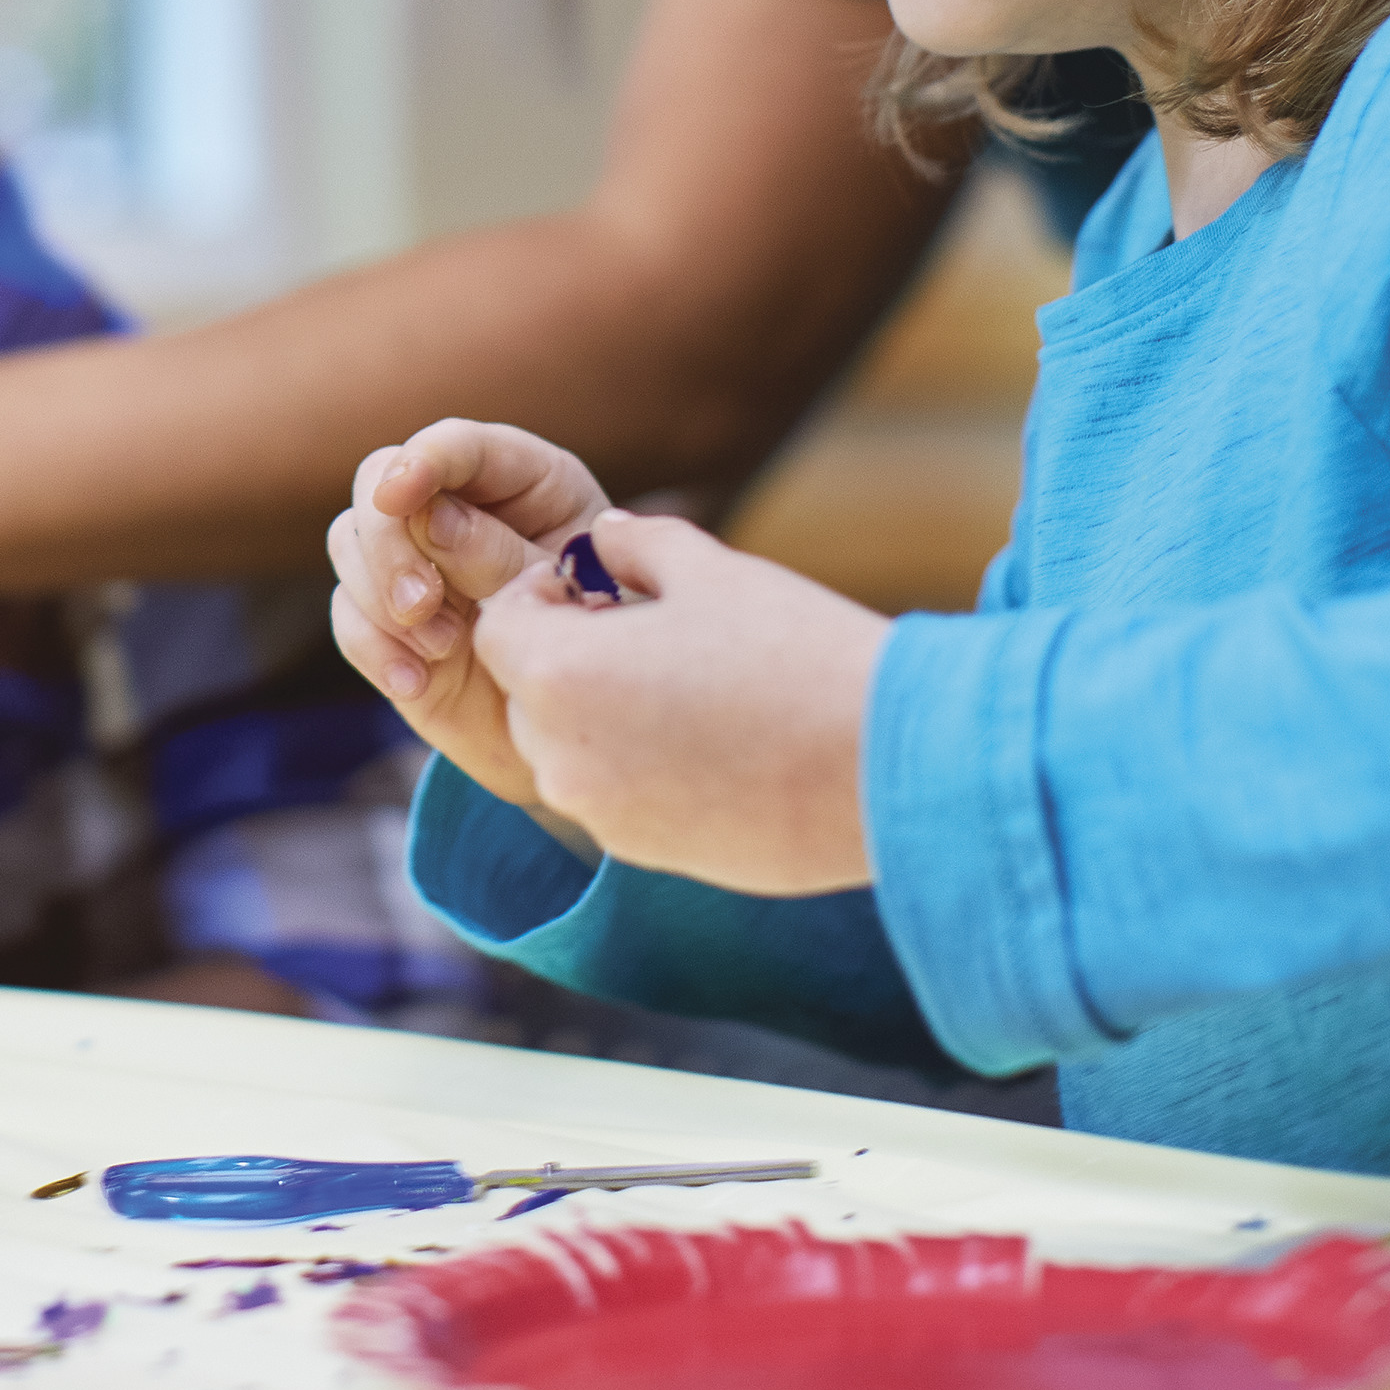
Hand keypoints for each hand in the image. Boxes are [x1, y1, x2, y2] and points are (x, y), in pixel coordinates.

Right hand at [327, 417, 597, 690]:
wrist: (577, 733)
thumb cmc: (591, 646)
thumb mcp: (564, 596)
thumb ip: (501, 554)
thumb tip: (430, 518)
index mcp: (520, 481)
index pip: (458, 445)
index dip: (424, 460)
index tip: (398, 496)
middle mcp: (456, 506)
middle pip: (378, 480)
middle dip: (388, 542)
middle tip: (421, 603)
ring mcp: (413, 560)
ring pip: (349, 541)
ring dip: (380, 596)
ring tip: (441, 648)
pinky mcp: (385, 620)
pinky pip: (348, 617)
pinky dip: (374, 647)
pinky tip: (415, 682)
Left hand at [473, 512, 890, 895]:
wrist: (890, 768)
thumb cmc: (797, 655)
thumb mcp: (711, 571)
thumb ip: (634, 544)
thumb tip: (598, 535)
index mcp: (560, 676)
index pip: (499, 626)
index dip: (541, 596)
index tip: (602, 588)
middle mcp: (561, 758)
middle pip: (527, 694)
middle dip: (569, 657)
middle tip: (651, 634)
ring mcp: (603, 816)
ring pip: (568, 751)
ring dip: (604, 713)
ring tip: (692, 686)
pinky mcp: (648, 855)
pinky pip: (616, 797)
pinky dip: (642, 766)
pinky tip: (720, 741)